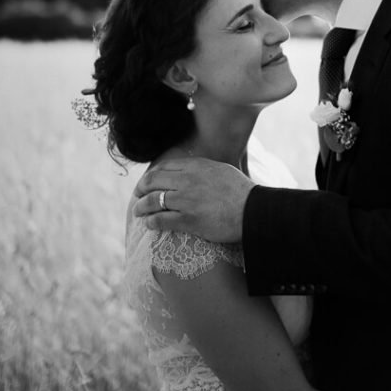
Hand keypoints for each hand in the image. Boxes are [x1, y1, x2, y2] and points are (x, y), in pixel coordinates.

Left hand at [133, 148, 254, 242]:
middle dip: (141, 189)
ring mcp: (186, 200)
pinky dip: (151, 222)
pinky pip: (161, 220)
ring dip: (141, 206)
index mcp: (196, 166)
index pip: (164, 167)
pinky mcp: (187, 220)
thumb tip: (191, 171)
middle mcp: (187, 180)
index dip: (152, 175)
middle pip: (153, 181)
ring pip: (152, 201)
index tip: (148, 182)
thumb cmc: (241, 191)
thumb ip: (202, 169)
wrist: (253, 210)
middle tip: (137, 195)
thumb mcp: (221, 170)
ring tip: (137, 211)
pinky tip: (149, 224)